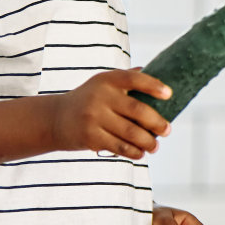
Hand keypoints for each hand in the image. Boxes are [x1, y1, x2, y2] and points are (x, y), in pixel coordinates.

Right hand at [50, 68, 172, 159]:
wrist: (55, 118)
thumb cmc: (88, 99)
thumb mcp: (102, 83)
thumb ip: (126, 77)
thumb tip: (153, 70)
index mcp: (107, 80)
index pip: (134, 79)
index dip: (153, 86)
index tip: (169, 94)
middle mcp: (100, 96)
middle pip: (137, 110)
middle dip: (157, 123)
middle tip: (168, 131)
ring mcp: (94, 117)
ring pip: (130, 132)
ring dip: (148, 142)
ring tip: (156, 146)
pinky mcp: (90, 137)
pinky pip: (119, 146)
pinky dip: (133, 152)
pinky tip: (140, 153)